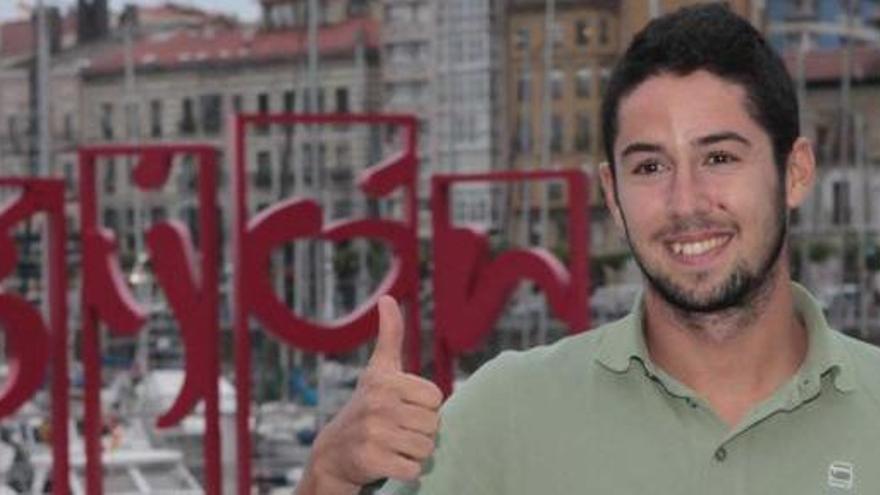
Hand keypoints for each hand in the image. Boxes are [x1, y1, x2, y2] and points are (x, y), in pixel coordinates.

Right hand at [297, 296, 442, 494]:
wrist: (333, 451)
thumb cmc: (367, 404)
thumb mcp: (378, 369)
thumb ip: (390, 334)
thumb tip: (388, 297)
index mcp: (386, 380)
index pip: (436, 398)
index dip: (424, 406)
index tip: (403, 407)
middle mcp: (378, 404)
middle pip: (433, 424)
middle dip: (420, 431)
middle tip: (398, 429)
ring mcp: (373, 433)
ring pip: (426, 448)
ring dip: (415, 452)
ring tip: (394, 445)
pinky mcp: (371, 461)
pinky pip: (414, 471)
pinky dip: (407, 471)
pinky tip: (390, 462)